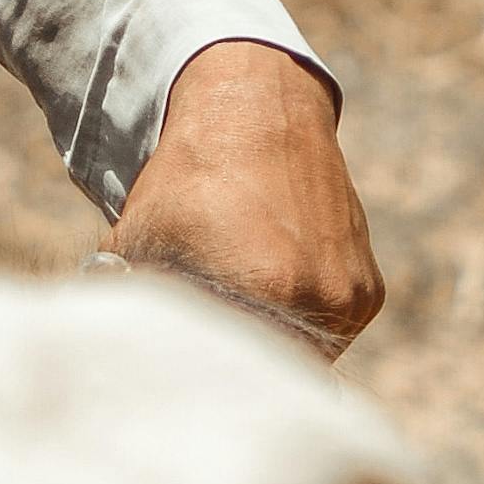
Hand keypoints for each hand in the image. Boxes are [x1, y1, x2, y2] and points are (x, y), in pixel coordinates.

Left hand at [107, 39, 382, 359]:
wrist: (256, 116)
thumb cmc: (189, 177)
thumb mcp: (139, 240)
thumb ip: (132, 301)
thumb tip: (115, 347)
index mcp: (269, 288)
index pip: (229, 367)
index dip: (200, 366)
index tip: (177, 358)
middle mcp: (324, 297)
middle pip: (269, 366)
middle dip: (235, 359)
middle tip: (201, 344)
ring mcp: (352, 296)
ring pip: (303, 355)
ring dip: (269, 344)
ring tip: (233, 309)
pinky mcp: (368, 292)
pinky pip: (329, 330)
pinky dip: (298, 322)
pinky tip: (267, 289)